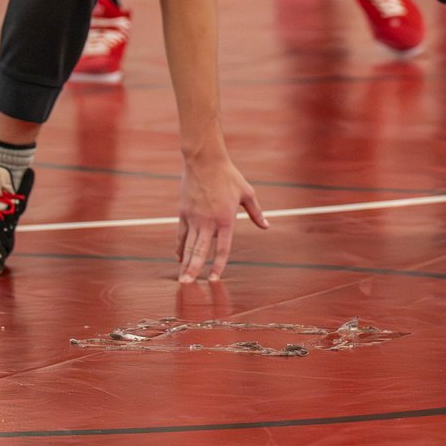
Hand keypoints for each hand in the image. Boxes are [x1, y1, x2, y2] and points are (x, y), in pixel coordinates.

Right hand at [176, 155, 267, 282]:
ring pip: (188, 245)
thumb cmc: (228, 176)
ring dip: (184, 262)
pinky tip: (178, 257)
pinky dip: (179, 246)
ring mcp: (194, 217)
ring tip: (181, 278)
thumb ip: (256, 212)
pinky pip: (180, 233)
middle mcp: (208, 221)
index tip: (213, 278)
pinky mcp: (183, 211)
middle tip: (187, 285)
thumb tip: (266, 226)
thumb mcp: (247, 193)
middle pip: (200, 250)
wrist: (205, 160)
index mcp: (226, 219)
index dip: (218, 265)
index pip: (222, 248)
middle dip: (193, 269)